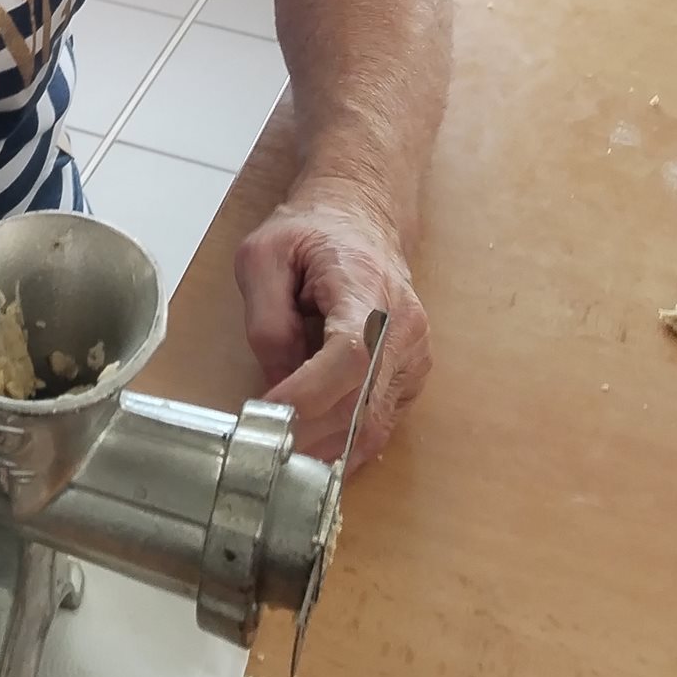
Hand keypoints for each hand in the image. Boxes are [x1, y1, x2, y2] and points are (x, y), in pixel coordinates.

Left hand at [232, 195, 430, 467]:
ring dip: (327, 449)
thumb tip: (276, 386)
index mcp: (366, 287)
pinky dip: (346, 445)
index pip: (349, 354)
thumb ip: (267, 323)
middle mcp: (403, 326)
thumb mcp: (263, 258)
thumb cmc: (310, 233)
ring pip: (374, 422)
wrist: (360, 217)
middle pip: (362, 400)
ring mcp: (414, 354)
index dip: (310, 393)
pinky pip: (381, 423)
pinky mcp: (410, 375)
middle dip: (309, 432)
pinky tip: (312, 452)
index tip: (269, 413)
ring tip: (282, 458)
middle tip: (262, 448)